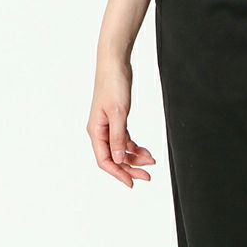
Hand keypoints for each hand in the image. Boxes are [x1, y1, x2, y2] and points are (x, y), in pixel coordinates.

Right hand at [87, 59, 155, 187]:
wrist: (115, 63)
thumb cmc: (113, 84)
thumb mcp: (118, 113)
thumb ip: (118, 137)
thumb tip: (118, 159)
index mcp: (95, 131)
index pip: (105, 160)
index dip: (118, 173)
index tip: (132, 183)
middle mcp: (100, 131)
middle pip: (114, 158)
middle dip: (130, 168)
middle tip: (147, 176)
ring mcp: (108, 126)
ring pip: (121, 150)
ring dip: (135, 158)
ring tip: (151, 161)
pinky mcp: (116, 120)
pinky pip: (125, 140)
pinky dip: (135, 147)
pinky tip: (146, 151)